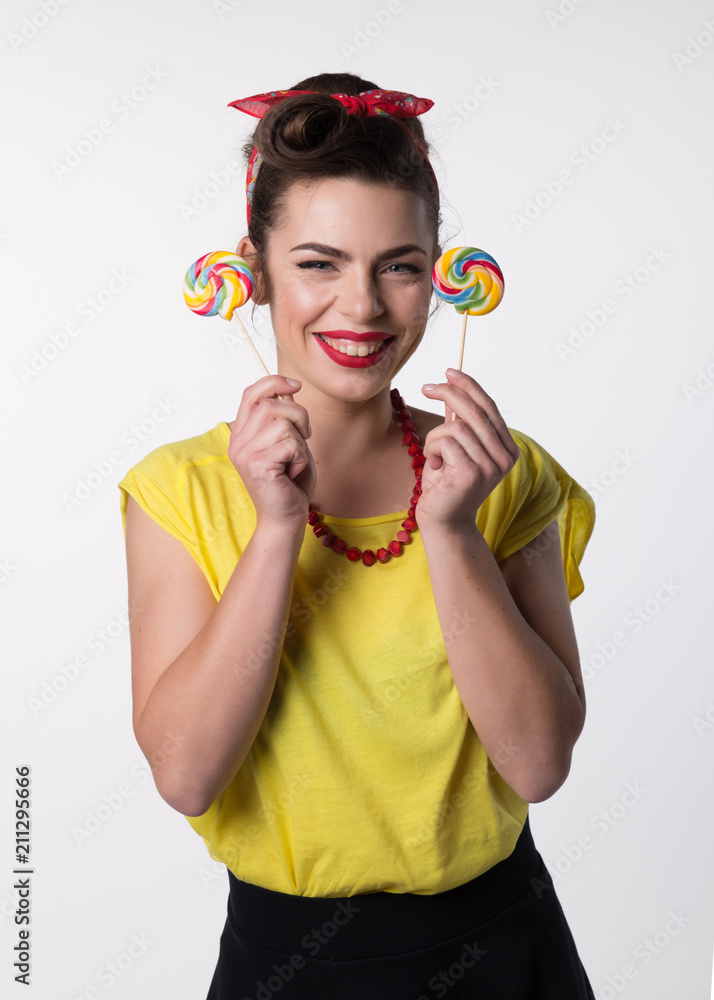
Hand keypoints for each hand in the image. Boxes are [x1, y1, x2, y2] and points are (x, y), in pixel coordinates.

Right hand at [228, 376, 315, 530]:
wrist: (285, 519)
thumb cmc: (290, 484)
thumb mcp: (289, 443)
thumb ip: (284, 419)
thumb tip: (289, 390)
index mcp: (242, 434)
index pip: (251, 394)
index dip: (274, 382)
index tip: (296, 385)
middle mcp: (238, 442)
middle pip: (271, 404)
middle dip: (299, 415)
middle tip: (305, 436)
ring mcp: (245, 454)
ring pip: (282, 422)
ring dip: (300, 441)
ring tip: (294, 461)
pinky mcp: (258, 465)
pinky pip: (290, 444)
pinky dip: (301, 458)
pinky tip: (293, 473)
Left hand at [418, 369, 519, 529]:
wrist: (442, 520)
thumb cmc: (446, 484)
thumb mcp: (455, 447)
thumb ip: (459, 421)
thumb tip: (452, 387)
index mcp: (506, 448)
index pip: (489, 407)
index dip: (468, 386)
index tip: (448, 372)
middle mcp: (505, 457)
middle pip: (474, 410)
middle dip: (447, 393)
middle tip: (425, 388)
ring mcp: (491, 466)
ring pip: (455, 426)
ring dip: (434, 437)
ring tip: (434, 457)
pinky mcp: (471, 473)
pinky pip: (445, 441)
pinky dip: (432, 449)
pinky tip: (434, 467)